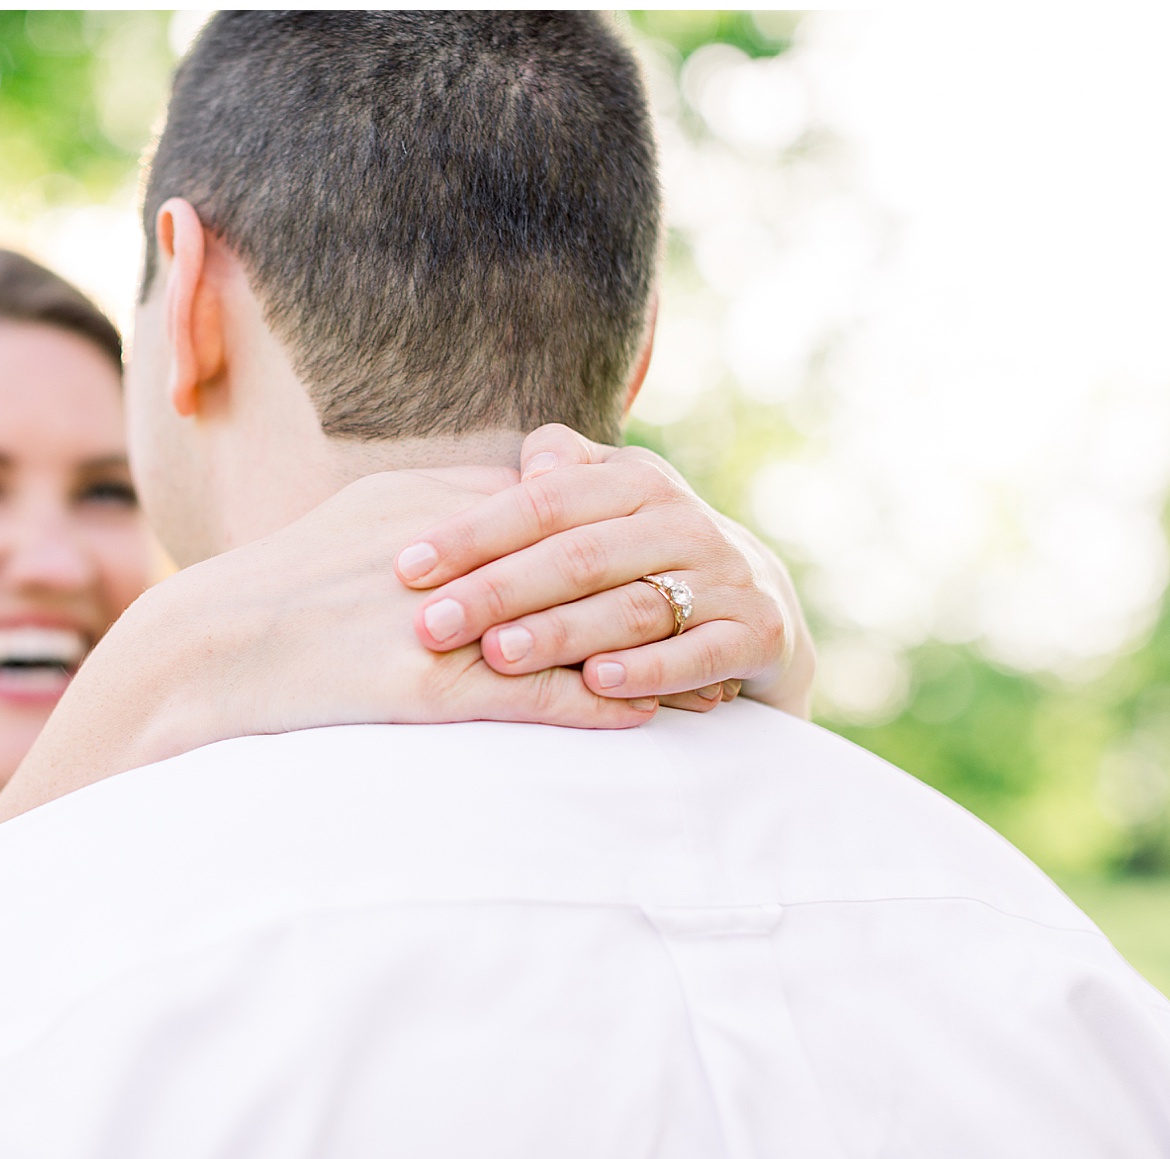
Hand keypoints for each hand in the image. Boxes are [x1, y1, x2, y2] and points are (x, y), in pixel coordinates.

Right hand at [0, 468, 665, 835]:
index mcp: (438, 503)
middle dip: (663, 593)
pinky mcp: (427, 690)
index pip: (565, 510)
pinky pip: (536, 699)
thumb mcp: (366, 516)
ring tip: (707, 682)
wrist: (206, 652)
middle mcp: (454, 554)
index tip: (678, 559)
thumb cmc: (281, 587)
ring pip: (578, 635)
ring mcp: (443, 623)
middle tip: (718, 619)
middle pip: (592, 565)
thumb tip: (514, 485)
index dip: (632, 535)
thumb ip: (444, 497)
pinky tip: (646, 723)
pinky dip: (600, 708)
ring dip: (650, 658)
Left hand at [395, 424, 814, 718]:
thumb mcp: (610, 497)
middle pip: (579, 555)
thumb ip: (564, 470)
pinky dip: (649, 671)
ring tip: (499, 655)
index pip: (544, 501)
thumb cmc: (647, 550)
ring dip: (562, 633)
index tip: (408, 567)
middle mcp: (681, 523)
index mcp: (635, 483)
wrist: (762, 602)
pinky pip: (700, 654)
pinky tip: (596, 684)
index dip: (474, 532)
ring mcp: (724, 578)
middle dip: (499, 590)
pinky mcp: (755, 633)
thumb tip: (533, 462)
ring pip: (632, 607)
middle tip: (433, 625)